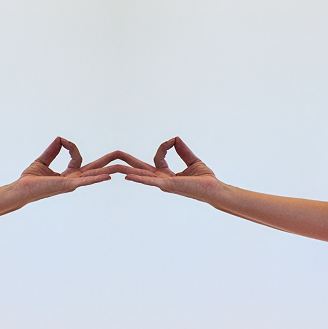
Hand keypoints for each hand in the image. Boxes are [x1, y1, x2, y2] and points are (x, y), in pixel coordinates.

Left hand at [14, 137, 119, 201]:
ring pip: (93, 175)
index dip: (70, 146)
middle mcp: (73, 180)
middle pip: (94, 169)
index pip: (77, 157)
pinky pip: (85, 181)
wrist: (21, 189)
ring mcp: (72, 184)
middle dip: (107, 162)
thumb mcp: (42, 161)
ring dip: (107, 170)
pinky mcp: (68, 185)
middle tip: (121, 154)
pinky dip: (96, 179)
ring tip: (121, 166)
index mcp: (68, 175)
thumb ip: (52, 151)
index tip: (61, 141)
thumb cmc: (29, 180)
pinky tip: (108, 176)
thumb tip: (60, 139)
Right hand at [102, 136, 219, 200]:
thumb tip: (176, 138)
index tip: (174, 140)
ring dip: (127, 171)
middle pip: (140, 169)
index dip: (165, 146)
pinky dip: (138, 179)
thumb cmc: (205, 180)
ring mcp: (163, 184)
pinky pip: (150, 181)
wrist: (214, 189)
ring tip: (113, 167)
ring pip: (142, 175)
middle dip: (127, 162)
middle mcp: (162, 180)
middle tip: (113, 155)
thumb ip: (183, 151)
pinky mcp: (167, 185)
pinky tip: (128, 177)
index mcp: (167, 175)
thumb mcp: (193, 161)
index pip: (158, 157)